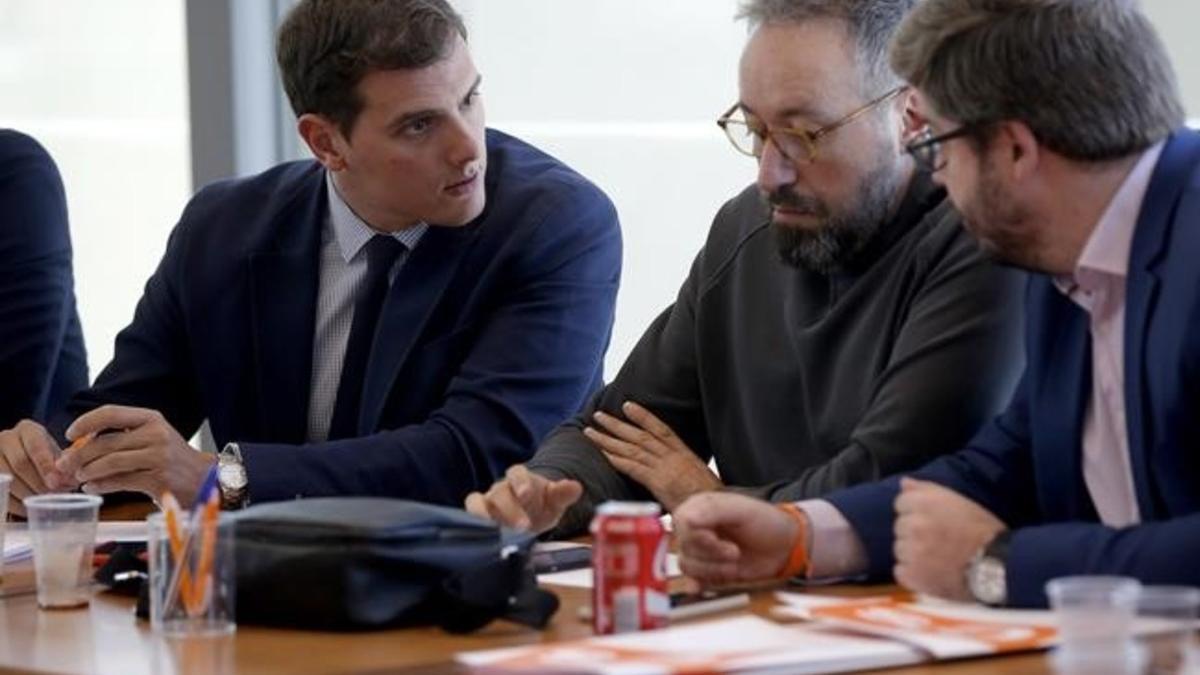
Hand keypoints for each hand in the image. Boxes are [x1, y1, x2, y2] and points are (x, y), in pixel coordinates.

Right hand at [0, 420, 69, 516]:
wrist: (27, 459)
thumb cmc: (46, 457)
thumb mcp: (56, 454)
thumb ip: (63, 464)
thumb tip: (70, 480)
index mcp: (27, 429)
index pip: (36, 446)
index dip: (46, 466)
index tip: (56, 482)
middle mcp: (6, 439)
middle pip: (20, 464)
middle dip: (38, 484)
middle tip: (52, 496)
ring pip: (7, 479)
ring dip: (27, 495)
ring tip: (44, 503)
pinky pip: (0, 492)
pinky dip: (15, 504)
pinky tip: (28, 509)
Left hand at [55, 405, 215, 504]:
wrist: (205, 478)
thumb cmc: (171, 459)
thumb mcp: (152, 438)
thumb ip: (123, 437)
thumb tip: (80, 447)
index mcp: (152, 419)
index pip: (111, 413)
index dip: (86, 422)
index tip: (69, 434)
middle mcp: (156, 434)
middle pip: (106, 442)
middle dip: (78, 454)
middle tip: (64, 464)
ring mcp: (159, 456)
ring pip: (110, 462)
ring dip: (88, 471)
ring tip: (79, 477)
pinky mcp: (158, 479)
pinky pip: (120, 481)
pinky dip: (101, 485)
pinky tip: (93, 487)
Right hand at [464, 465, 582, 532]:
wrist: (529, 516)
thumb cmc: (541, 505)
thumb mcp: (554, 501)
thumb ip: (563, 494)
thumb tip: (576, 487)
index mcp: (521, 479)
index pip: (517, 472)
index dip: (521, 482)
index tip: (527, 494)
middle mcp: (501, 488)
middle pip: (499, 492)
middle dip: (510, 508)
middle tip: (523, 526)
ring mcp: (487, 501)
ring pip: (477, 502)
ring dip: (485, 516)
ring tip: (496, 533)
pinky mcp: (478, 515)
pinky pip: (468, 515)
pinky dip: (471, 523)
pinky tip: (481, 538)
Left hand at [585, 401, 721, 510]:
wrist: (720, 511)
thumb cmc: (711, 501)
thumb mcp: (698, 481)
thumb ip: (682, 477)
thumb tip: (672, 481)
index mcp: (684, 454)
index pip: (660, 429)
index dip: (643, 417)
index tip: (627, 406)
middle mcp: (673, 456)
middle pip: (640, 436)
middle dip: (617, 425)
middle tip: (599, 415)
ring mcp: (665, 468)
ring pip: (632, 448)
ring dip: (609, 438)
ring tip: (591, 430)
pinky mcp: (659, 482)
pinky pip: (633, 467)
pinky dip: (617, 459)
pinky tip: (603, 453)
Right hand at [675, 492, 797, 585]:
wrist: (784, 546)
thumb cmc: (765, 521)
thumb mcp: (741, 510)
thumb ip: (712, 511)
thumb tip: (686, 519)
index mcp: (699, 508)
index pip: (682, 522)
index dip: (697, 535)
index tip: (716, 539)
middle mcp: (696, 529)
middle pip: (685, 546)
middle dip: (712, 553)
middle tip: (735, 552)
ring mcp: (701, 551)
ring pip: (687, 565)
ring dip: (712, 569)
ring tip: (734, 565)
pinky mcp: (708, 570)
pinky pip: (691, 579)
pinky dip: (695, 584)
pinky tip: (700, 586)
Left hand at [892, 477, 1006, 600]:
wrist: (997, 566)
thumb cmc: (983, 532)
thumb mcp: (959, 501)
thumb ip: (926, 489)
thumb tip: (904, 483)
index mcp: (923, 503)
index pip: (901, 503)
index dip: (917, 512)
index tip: (933, 521)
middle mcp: (913, 524)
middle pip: (900, 526)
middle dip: (914, 532)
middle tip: (939, 541)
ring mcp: (910, 551)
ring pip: (900, 549)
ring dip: (913, 554)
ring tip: (939, 558)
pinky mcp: (911, 574)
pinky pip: (901, 571)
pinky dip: (914, 574)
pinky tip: (933, 572)